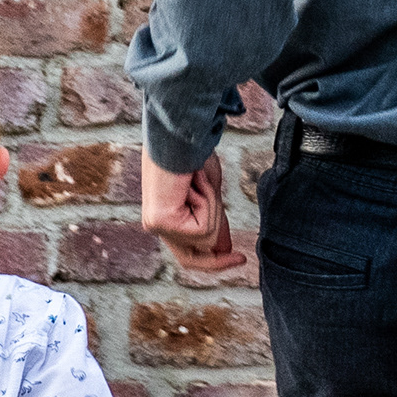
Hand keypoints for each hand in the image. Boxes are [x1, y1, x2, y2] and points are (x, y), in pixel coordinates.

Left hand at [140, 148, 246, 275]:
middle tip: (240, 260)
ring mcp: (156, 224)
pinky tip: (195, 183)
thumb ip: (214, 224)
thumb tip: (224, 250)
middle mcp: (155, 224)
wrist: (182, 133)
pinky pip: (203, 229)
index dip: (213, 263)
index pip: (186, 254)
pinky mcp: (161, 221)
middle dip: (217, 261)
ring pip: (205, 239)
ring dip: (214, 208)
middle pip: (190, 260)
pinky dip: (209, 203)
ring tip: (201, 183)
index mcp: (164, 219)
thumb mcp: (210, 196)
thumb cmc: (193, 155)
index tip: (238, 258)